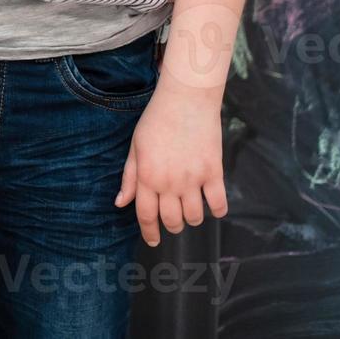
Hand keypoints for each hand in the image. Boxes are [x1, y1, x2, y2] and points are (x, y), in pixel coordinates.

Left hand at [114, 80, 227, 245]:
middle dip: (171, 226)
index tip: (152, 240)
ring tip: (190, 212)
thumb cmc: (156, 120)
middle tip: (172, 222)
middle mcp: (169, 182)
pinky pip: (218, 203)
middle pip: (172, 220)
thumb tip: (120, 203)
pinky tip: (213, 208)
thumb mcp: (136, 147)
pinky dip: (217, 211)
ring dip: (192, 220)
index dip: (149, 232)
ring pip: (194, 216)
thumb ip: (130, 177)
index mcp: (147, 176)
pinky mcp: (214, 172)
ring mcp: (193, 179)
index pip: (146, 215)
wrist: (186, 99)